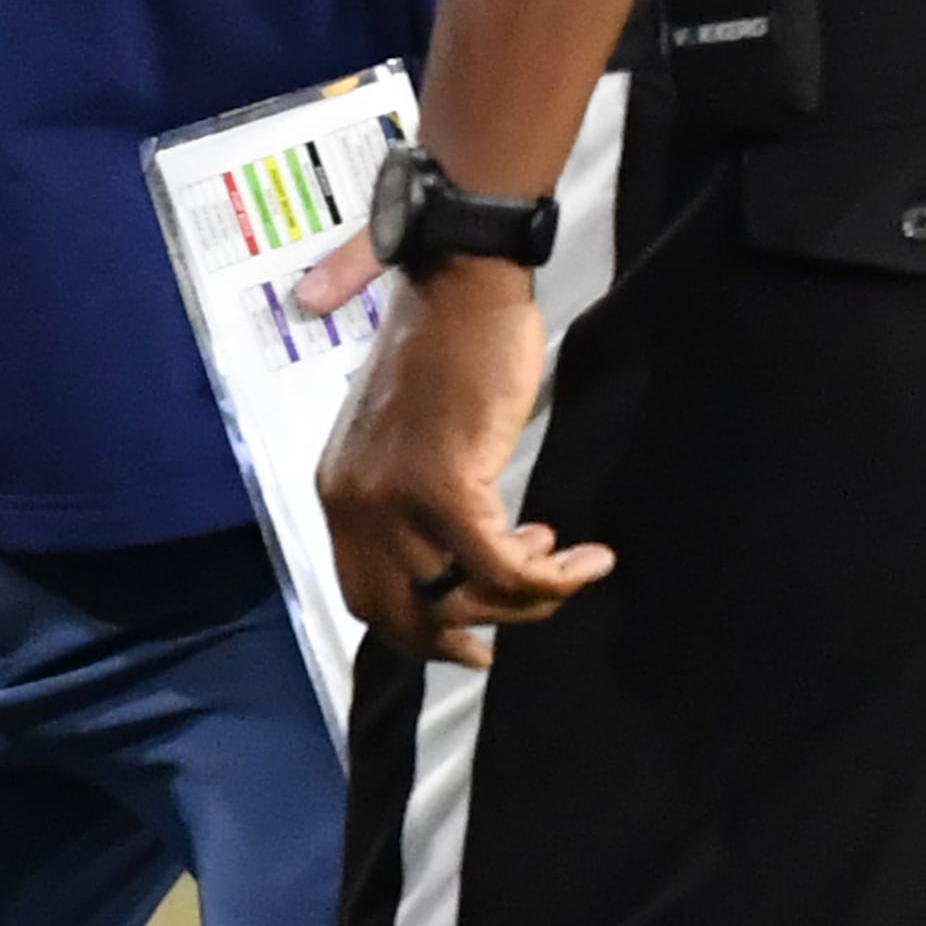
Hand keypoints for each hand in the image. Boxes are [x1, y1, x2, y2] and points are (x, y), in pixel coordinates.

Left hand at [315, 254, 613, 669]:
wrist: (459, 286)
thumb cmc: (445, 350)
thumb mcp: (404, 434)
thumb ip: (408, 496)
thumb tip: (450, 559)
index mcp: (338, 490)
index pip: (365, 595)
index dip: (419, 631)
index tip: (471, 638)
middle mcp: (353, 502)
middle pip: (405, 614)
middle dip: (467, 635)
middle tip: (520, 622)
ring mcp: (393, 497)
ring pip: (464, 596)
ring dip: (528, 598)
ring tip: (567, 565)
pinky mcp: (445, 485)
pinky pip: (504, 566)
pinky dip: (552, 577)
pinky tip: (587, 557)